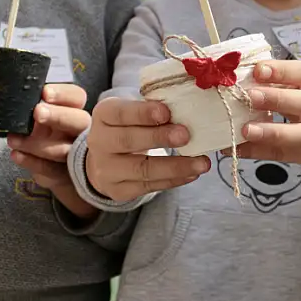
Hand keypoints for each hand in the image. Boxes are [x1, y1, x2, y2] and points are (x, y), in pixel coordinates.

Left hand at [8, 84, 88, 192]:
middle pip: (79, 121)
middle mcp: (80, 131)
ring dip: (37, 144)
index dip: (63, 94)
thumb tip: (10, 91)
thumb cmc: (43, 134)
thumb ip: (32, 106)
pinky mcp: (64, 174)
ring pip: (63, 149)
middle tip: (37, 113)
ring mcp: (75, 155)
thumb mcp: (40, 117)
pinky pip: (51, 170)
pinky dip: (32, 162)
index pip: (77, 97)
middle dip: (58, 116)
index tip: (45, 93)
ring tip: (13, 139)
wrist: (51, 167)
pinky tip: (16, 155)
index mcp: (73, 110)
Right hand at [85, 98, 210, 202]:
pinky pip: (149, 186)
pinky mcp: (119, 190)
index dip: (142, 113)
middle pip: (128, 141)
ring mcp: (106, 170)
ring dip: (175, 166)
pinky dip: (174, 180)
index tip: (166, 112)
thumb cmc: (129, 127)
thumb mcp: (134, 111)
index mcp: (103, 115)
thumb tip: (188, 111)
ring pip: (142, 169)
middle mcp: (99, 142)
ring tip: (201, 163)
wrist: (107, 158)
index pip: (120, 113)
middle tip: (186, 135)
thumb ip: (154, 110)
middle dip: (159, 138)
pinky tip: (192, 173)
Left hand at [236, 60, 300, 169]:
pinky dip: (258, 151)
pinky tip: (238, 147)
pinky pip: (282, 154)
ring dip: (271, 132)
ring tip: (246, 129)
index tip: (257, 70)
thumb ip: (277, 79)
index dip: (281, 71)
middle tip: (250, 97)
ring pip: (300, 134)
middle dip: (277, 100)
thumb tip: (236, 78)